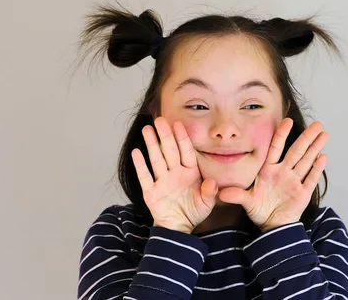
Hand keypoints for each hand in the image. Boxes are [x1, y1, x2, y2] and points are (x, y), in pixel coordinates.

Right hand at [131, 117, 218, 232]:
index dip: (182, 138)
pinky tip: (136, 152)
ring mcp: (162, 181)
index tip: (178, 123)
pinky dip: (140, 165)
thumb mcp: (206, 203)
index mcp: (190, 172)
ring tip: (147, 129)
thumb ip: (209, 192)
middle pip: (169, 151)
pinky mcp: (150, 191)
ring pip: (156, 159)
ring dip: (152, 145)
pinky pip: (145, 176)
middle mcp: (175, 173)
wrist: (178, 227)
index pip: (186, 151)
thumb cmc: (193, 211)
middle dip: (165, 135)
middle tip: (160, 120)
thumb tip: (211, 183)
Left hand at [217, 118, 328, 231]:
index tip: (287, 120)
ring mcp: (294, 181)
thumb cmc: (259, 209)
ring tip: (323, 134)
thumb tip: (222, 193)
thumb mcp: (247, 201)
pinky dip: (317, 169)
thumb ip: (237, 195)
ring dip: (315, 148)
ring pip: (306, 161)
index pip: (276, 148)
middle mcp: (283, 172)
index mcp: (269, 170)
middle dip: (306, 137)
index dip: (282, 134)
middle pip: (296, 151)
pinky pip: (310, 179)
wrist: (272, 225)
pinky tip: (323, 157)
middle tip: (316, 124)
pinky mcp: (303, 193)